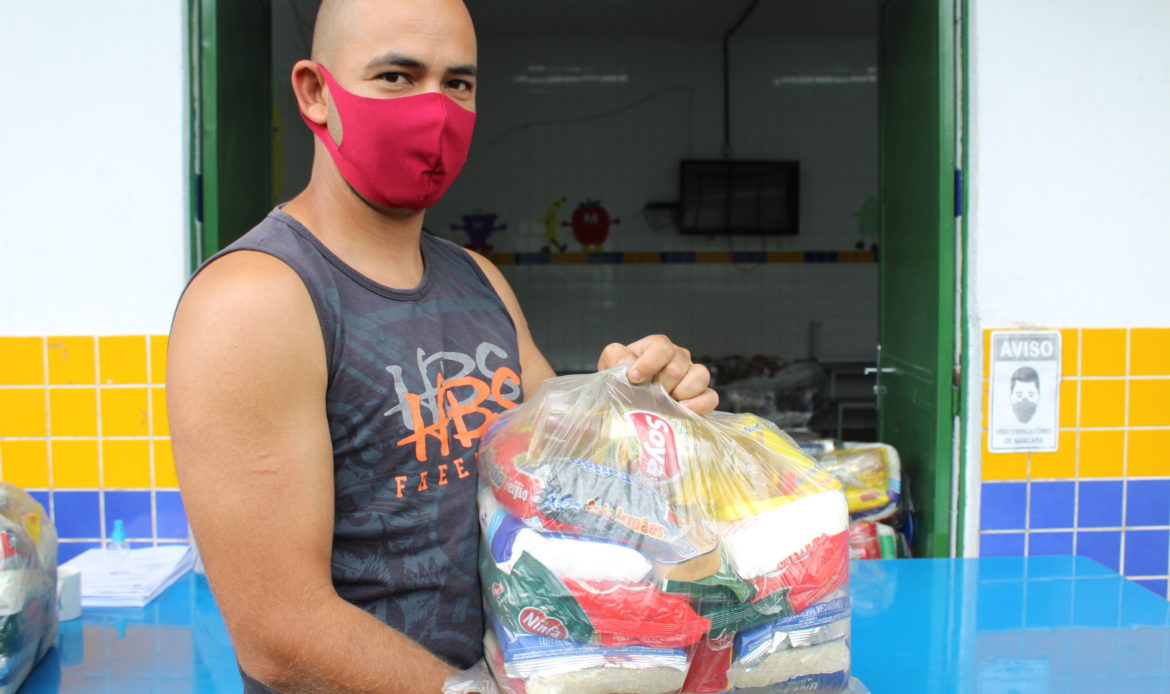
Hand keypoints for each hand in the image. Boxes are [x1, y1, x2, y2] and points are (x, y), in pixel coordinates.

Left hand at [599, 335, 718, 414]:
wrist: (630, 400)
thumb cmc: (623, 379)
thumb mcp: (611, 365)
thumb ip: (614, 356)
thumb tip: (625, 361)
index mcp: (657, 346)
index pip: (662, 348)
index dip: (648, 364)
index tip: (634, 378)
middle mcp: (679, 357)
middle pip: (677, 366)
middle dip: (660, 385)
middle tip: (648, 397)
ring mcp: (693, 375)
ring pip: (700, 377)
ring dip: (680, 393)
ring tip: (665, 404)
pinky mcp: (702, 395)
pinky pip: (711, 397)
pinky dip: (698, 405)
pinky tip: (682, 412)